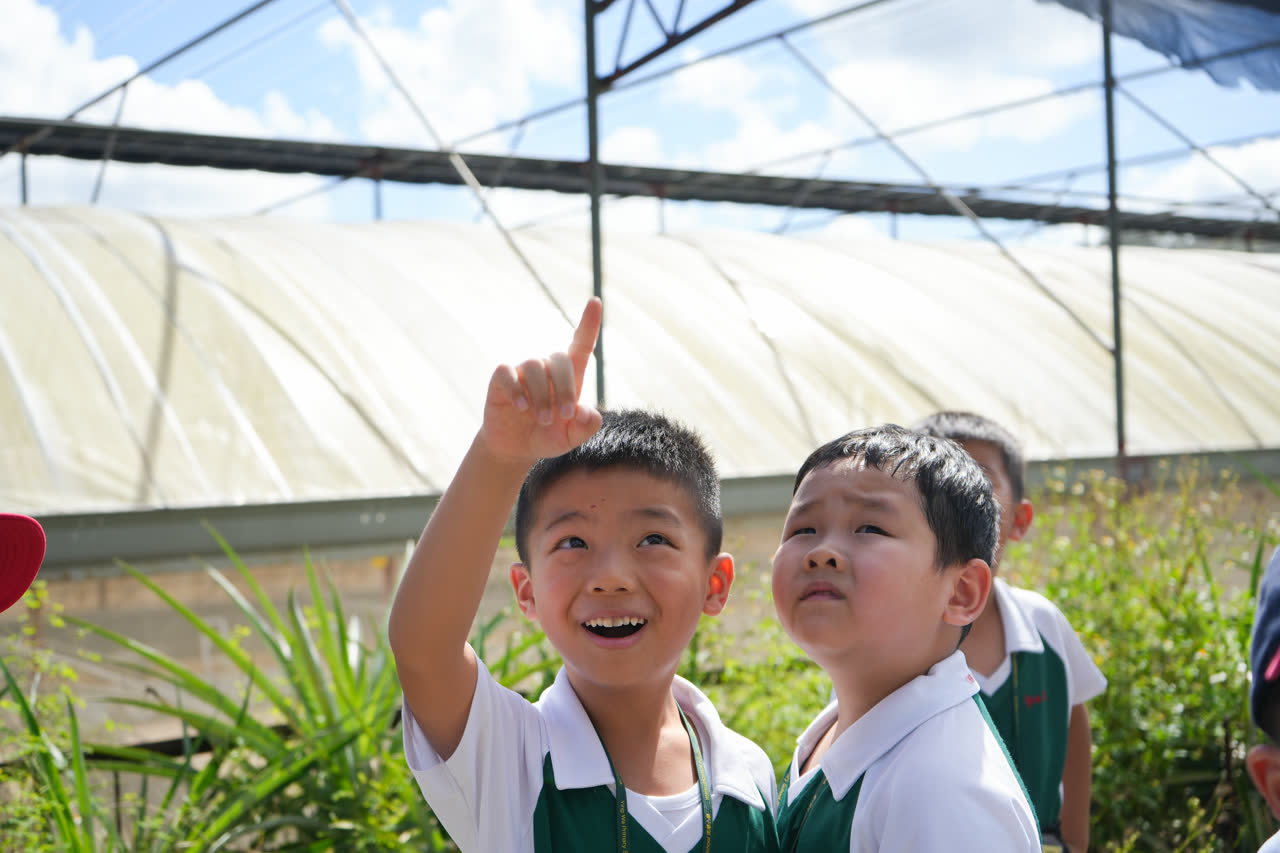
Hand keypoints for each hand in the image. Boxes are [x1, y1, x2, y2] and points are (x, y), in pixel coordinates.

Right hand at [479, 298, 603, 462]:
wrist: (516, 448)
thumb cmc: (547, 436)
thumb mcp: (570, 438)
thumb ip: (585, 428)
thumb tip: (589, 413)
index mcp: (569, 376)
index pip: (581, 344)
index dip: (589, 323)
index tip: (596, 301)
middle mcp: (546, 367)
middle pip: (560, 359)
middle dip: (566, 388)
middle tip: (566, 415)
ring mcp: (522, 371)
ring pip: (535, 367)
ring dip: (542, 395)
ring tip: (542, 419)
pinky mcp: (501, 379)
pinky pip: (508, 374)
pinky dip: (517, 390)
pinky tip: (521, 408)